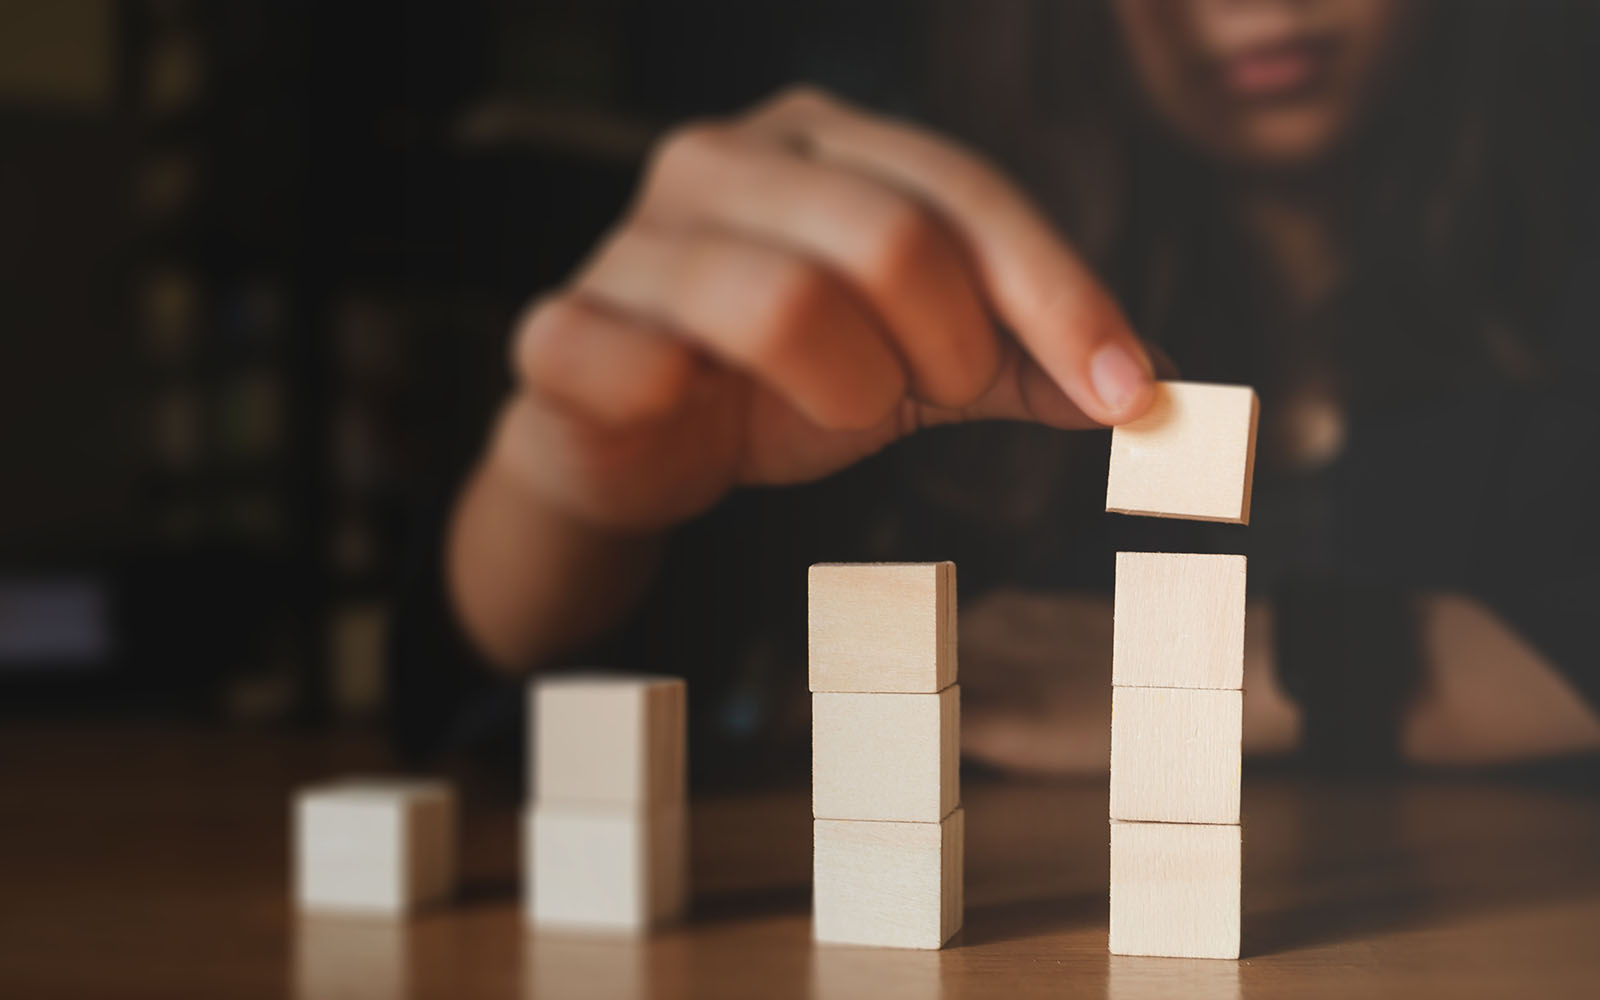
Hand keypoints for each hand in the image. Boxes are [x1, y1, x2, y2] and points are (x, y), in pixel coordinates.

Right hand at [492, 85, 1158, 531]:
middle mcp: (720, 161)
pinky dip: (684, 397)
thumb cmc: (781, 385)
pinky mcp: (561, 327)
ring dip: (843, 391)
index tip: (1126, 393)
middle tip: (928, 398)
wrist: (630, 450)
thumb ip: (1021, 360)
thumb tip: (1152, 387)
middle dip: (943, 349)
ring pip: (784, 302)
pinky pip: (633, 357)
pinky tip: (691, 407)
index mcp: (817, 141)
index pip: (964, 191)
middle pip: (890, 237)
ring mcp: (631, 241)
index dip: (1058, 293)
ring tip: (833, 412)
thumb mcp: (916, 363)